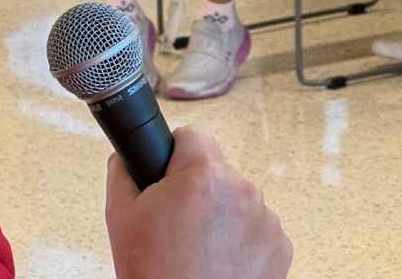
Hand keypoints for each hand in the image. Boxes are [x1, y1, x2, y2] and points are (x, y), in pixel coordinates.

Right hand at [106, 125, 291, 278]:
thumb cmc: (157, 276)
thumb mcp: (121, 218)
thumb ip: (123, 172)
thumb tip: (126, 156)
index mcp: (203, 177)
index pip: (194, 135)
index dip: (176, 156)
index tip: (171, 176)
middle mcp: (241, 192)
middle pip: (216, 171)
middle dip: (198, 190)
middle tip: (178, 223)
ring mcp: (265, 221)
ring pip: (238, 199)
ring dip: (222, 215)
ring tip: (199, 247)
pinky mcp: (280, 246)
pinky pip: (257, 227)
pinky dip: (242, 240)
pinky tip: (220, 260)